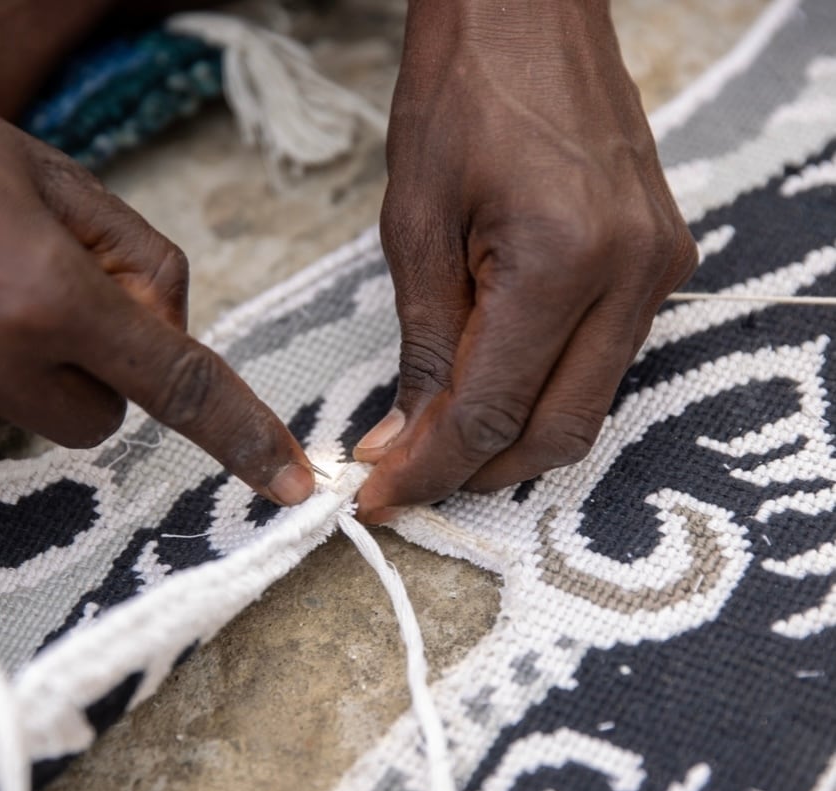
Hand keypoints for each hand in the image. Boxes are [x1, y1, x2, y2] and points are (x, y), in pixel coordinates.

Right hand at [0, 4, 314, 505]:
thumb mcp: (42, 168)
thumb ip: (130, 253)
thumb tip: (163, 323)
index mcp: (42, 290)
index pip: (174, 383)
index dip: (244, 435)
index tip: (293, 484)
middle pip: (95, 419)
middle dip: (85, 372)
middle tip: (27, 297)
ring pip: (16, 426)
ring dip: (6, 377)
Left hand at [355, 0, 696, 521]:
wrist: (528, 9)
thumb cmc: (461, 91)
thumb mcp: (416, 227)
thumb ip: (423, 347)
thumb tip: (405, 438)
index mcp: (567, 260)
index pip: (492, 412)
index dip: (431, 468)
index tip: (378, 494)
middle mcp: (632, 276)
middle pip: (557, 431)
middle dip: (477, 470)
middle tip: (404, 476)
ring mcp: (658, 270)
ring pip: (585, 405)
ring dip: (509, 436)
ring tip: (434, 438)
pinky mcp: (659, 260)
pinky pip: (600, 359)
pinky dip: (541, 389)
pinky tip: (486, 385)